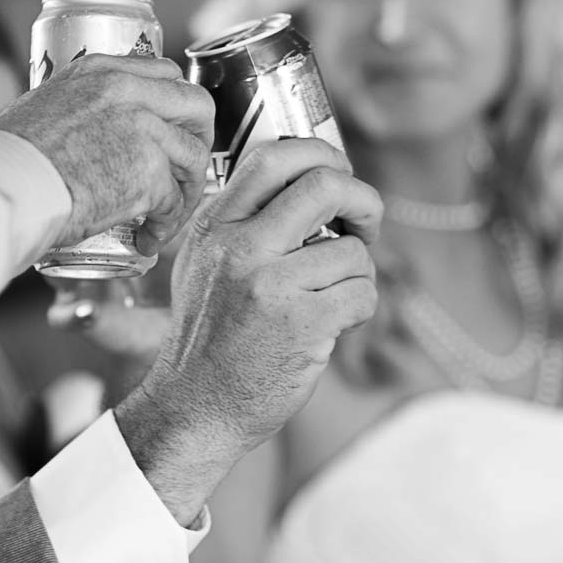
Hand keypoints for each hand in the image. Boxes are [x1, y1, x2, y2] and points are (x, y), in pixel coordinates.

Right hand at [0, 53, 213, 254]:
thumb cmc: (5, 162)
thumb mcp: (43, 109)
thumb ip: (79, 110)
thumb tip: (92, 135)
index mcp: (99, 71)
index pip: (166, 73)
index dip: (178, 108)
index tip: (174, 133)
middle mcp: (126, 90)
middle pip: (197, 105)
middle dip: (199, 141)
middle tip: (185, 172)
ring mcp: (141, 128)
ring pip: (194, 157)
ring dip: (185, 192)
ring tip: (163, 217)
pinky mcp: (147, 172)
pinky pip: (175, 202)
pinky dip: (165, 227)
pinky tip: (145, 239)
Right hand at [113, 138, 381, 522]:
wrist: (195, 407)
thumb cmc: (208, 338)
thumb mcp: (204, 264)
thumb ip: (244, 222)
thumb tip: (313, 181)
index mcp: (215, 226)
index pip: (274, 156)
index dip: (322, 155)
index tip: (338, 177)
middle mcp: (240, 247)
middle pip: (324, 184)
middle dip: (364, 199)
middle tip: (366, 223)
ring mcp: (270, 284)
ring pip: (353, 250)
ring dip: (358, 274)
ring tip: (332, 298)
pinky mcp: (303, 322)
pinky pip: (362, 292)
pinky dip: (360, 308)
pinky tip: (334, 325)